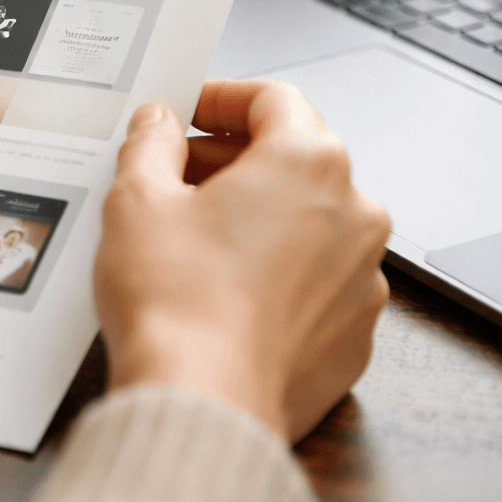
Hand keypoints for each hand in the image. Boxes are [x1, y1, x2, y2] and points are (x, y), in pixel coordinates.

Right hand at [96, 79, 389, 442]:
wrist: (203, 403)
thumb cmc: (177, 302)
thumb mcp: (137, 197)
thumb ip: (150, 143)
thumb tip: (158, 125)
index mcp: (309, 162)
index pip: (273, 98)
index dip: (220, 98)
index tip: (187, 113)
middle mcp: (355, 213)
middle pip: (295, 159)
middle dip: (232, 161)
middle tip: (174, 176)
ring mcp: (364, 279)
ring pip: (309, 223)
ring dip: (257, 219)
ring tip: (193, 241)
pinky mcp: (356, 335)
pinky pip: (316, 283)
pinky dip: (276, 276)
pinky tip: (223, 293)